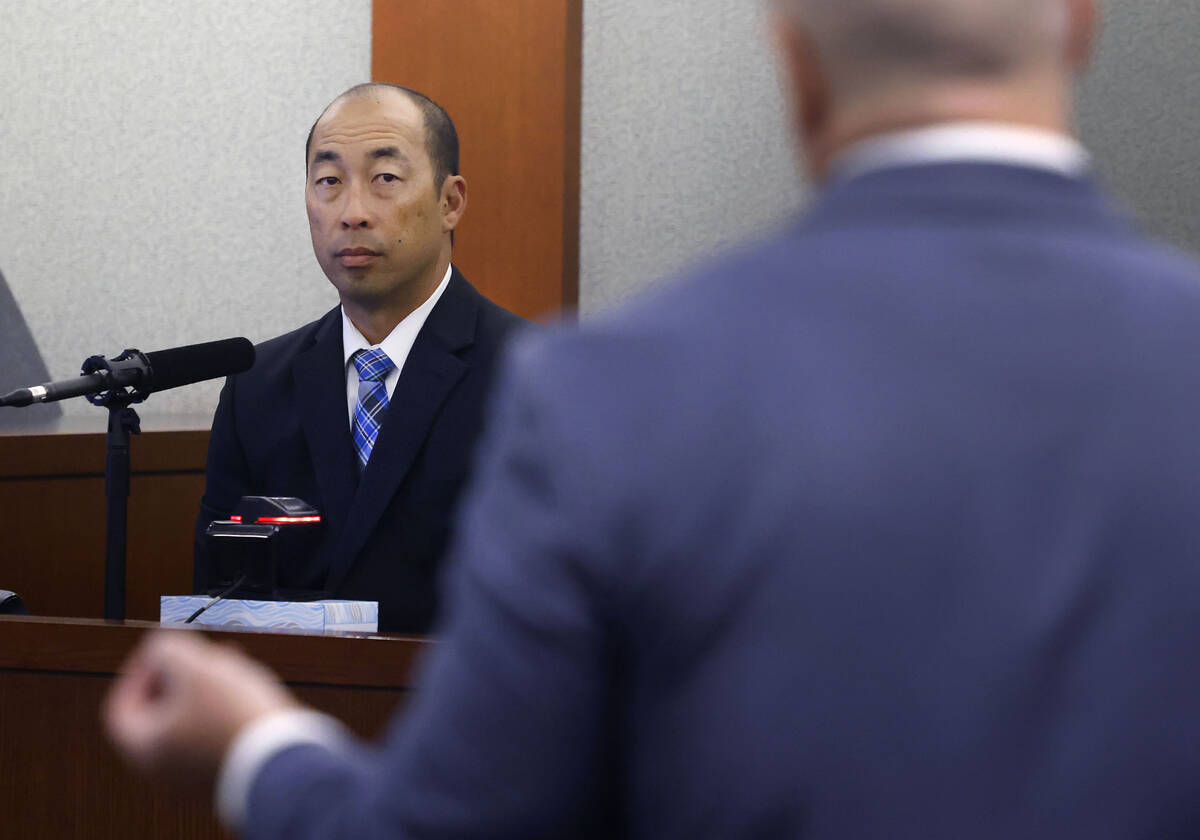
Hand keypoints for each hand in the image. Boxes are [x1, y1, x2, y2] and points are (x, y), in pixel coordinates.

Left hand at [103, 628, 299, 788]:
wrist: (283, 763)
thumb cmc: (235, 719)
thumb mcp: (195, 667)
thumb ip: (166, 649)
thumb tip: (160, 647)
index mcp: (144, 748)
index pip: (121, 705)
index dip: (139, 671)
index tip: (163, 653)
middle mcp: (163, 769)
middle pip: (159, 713)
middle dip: (181, 677)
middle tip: (202, 657)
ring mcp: (195, 777)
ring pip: (191, 724)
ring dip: (206, 691)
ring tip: (232, 668)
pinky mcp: (226, 776)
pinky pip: (216, 738)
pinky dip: (225, 712)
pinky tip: (248, 694)